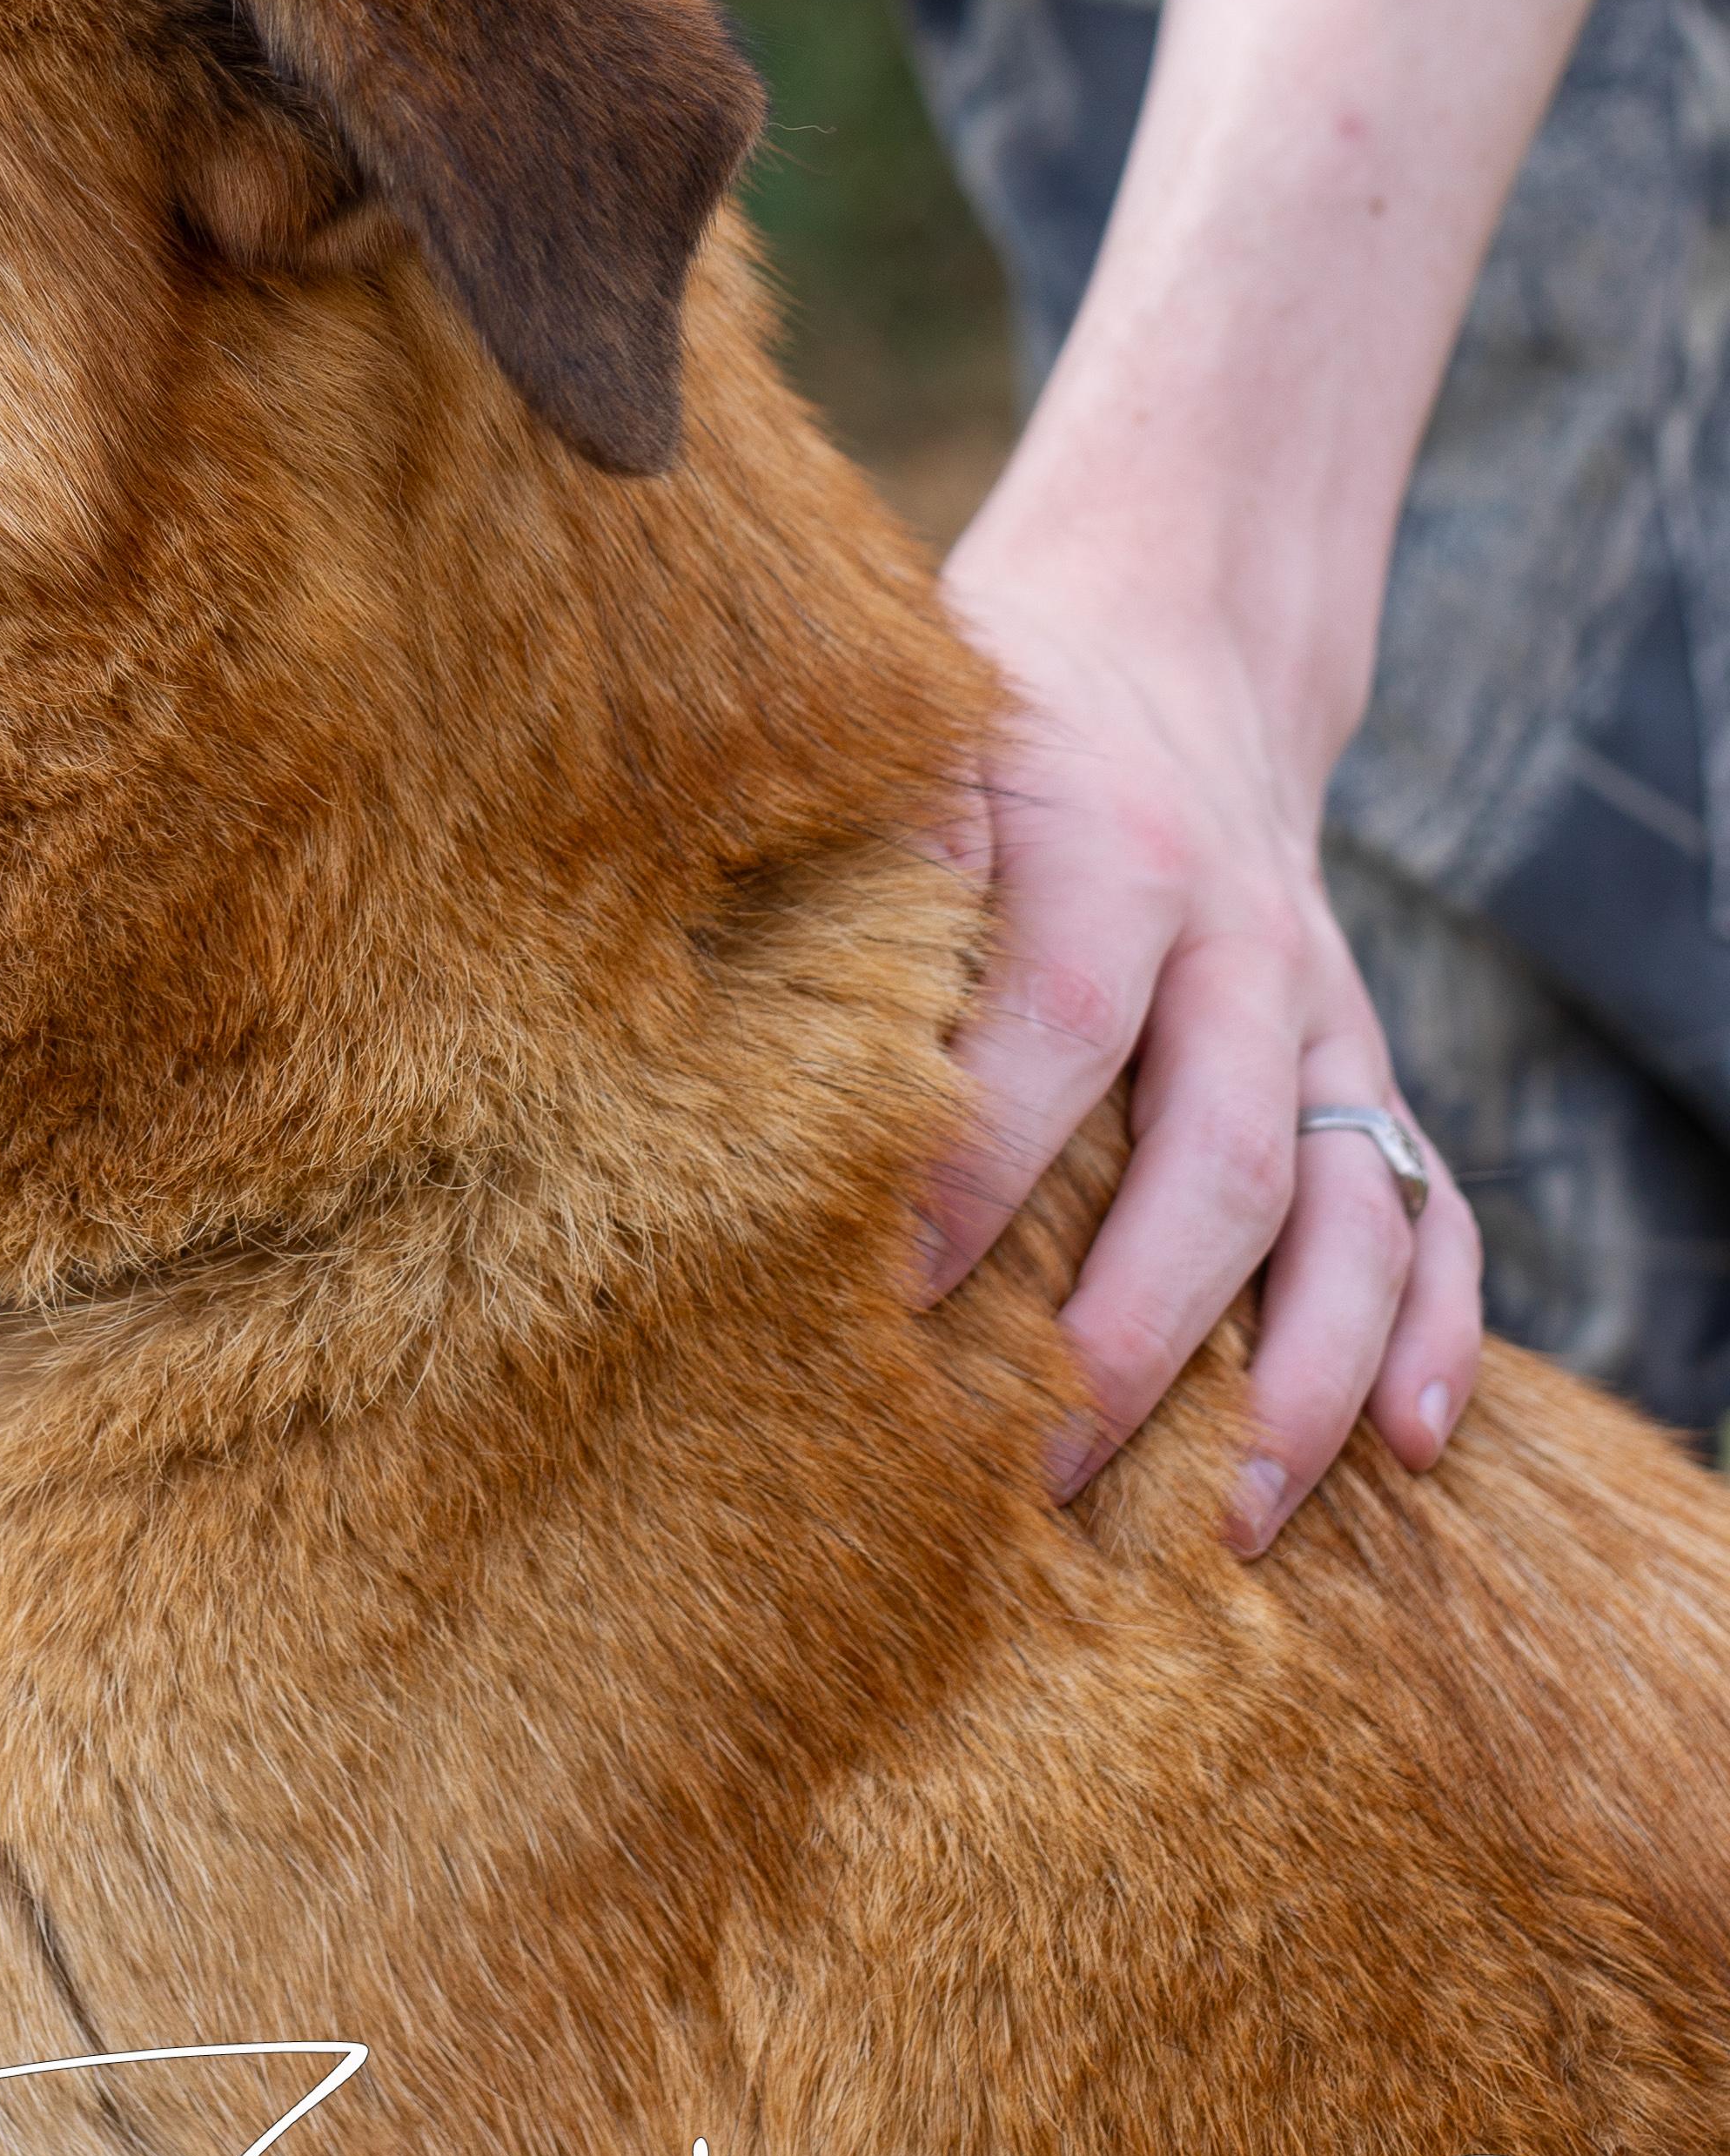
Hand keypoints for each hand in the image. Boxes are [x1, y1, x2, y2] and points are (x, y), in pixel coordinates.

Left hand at [924, 510, 1483, 1551]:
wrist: (1166, 631)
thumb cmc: (985, 719)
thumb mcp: (909, 742)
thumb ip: (854, 861)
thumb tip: (724, 1013)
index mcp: (1109, 849)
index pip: (1054, 1027)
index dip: (980, 1170)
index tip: (897, 1303)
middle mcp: (1238, 938)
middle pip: (1216, 1153)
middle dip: (1137, 1328)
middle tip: (1045, 1470)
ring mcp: (1318, 1007)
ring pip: (1346, 1204)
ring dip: (1300, 1374)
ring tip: (1235, 1524)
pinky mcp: (1361, 1058)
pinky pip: (1427, 1200)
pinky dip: (1432, 1323)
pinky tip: (1410, 1441)